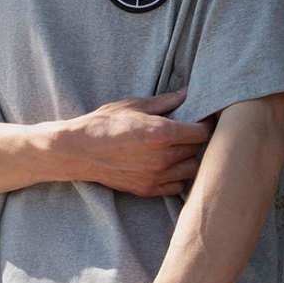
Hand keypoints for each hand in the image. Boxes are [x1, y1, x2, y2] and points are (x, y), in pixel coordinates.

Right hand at [63, 88, 211, 196]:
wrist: (79, 150)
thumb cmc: (104, 123)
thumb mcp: (134, 105)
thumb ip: (165, 101)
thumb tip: (186, 93)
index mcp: (162, 133)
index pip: (202, 132)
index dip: (204, 125)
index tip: (200, 120)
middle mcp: (163, 157)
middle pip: (198, 150)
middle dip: (195, 140)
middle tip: (186, 133)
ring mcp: (156, 176)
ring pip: (191, 170)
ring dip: (188, 159)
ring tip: (177, 150)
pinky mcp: (147, 189)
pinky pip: (176, 187)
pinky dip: (176, 177)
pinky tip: (167, 166)